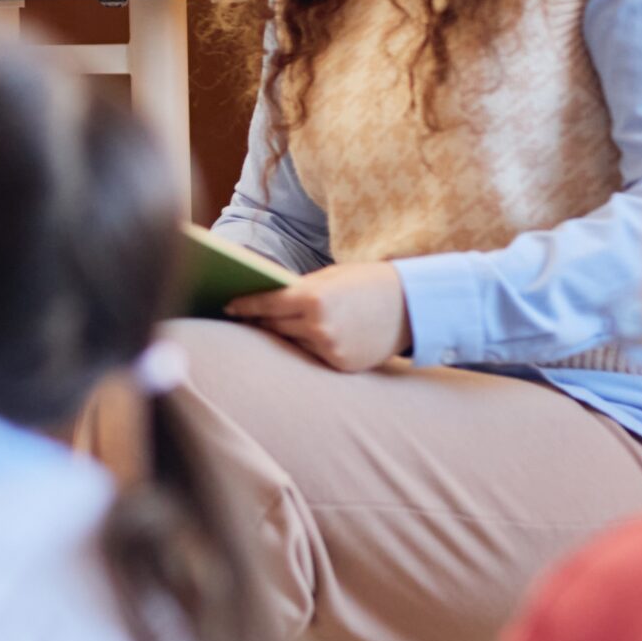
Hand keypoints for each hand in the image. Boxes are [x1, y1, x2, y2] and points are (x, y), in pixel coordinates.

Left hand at [228, 262, 408, 372]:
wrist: (414, 305)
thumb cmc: (368, 283)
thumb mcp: (331, 277)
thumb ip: (300, 289)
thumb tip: (268, 300)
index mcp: (312, 297)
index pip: (266, 304)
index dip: (244, 306)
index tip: (228, 306)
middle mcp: (317, 326)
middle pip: (274, 327)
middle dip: (259, 322)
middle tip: (241, 319)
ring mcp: (330, 348)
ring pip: (293, 343)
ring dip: (283, 336)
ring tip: (267, 330)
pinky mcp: (341, 363)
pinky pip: (315, 355)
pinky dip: (309, 346)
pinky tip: (305, 339)